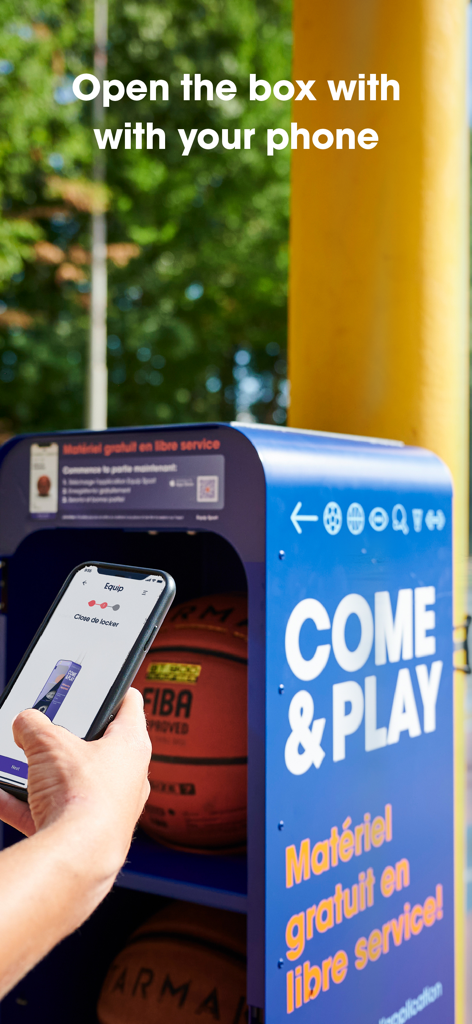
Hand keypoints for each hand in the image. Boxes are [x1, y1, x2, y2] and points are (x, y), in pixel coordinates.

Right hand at [0, 689, 150, 880]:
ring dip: (43, 773)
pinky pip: (53, 812)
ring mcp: (109, 808)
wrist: (77, 859)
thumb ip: (33, 725)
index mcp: (131, 745)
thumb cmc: (82, 796)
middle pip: (96, 745)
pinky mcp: (86, 834)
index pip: (129, 704)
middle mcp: (127, 777)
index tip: (98, 684)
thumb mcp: (48, 744)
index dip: (112, 688)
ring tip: (19, 762)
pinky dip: (27, 805)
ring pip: (71, 781)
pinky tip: (2, 798)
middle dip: (66, 736)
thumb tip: (25, 722)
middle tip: (46, 726)